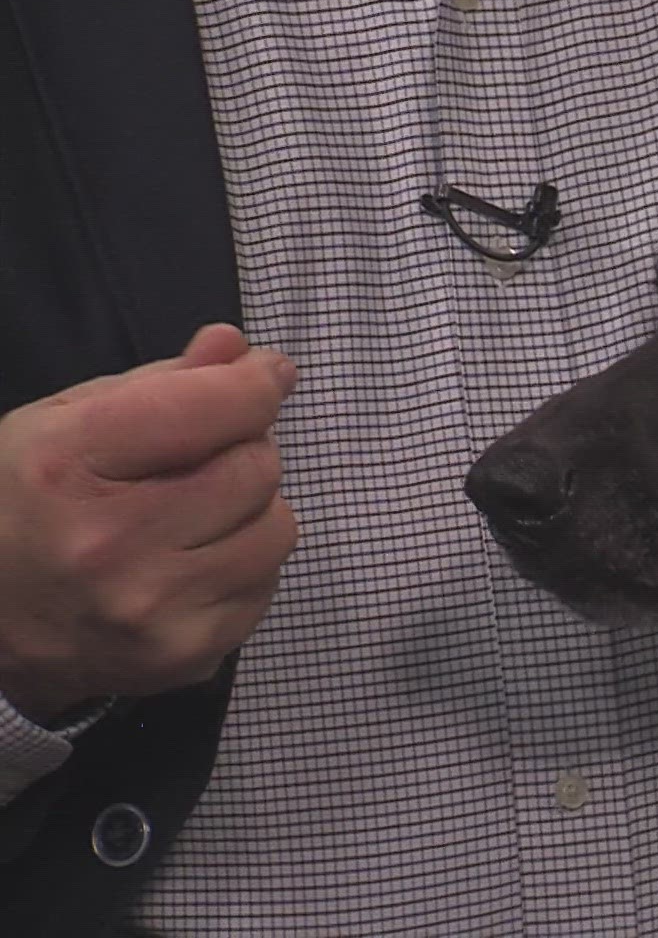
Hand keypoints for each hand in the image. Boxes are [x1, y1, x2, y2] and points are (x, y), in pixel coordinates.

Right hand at [0, 324, 298, 723]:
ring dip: (253, 510)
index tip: (262, 375)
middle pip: (257, 467)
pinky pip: (268, 583)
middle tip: (203, 460)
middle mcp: (110, 544)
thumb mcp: (66, 422)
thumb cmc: (31, 503)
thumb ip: (163, 381)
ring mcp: (152, 608)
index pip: (210, 407)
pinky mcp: (188, 655)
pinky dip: (245, 563)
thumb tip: (241, 350)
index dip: (253, 383)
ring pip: (278, 528)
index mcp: (68, 466)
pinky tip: (191, 563)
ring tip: (195, 515)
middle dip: (243, 450)